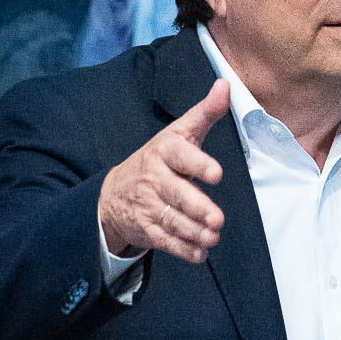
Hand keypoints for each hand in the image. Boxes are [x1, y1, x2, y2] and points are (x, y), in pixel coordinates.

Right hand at [98, 80, 230, 263]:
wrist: (115, 192)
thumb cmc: (159, 159)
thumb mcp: (178, 133)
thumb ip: (204, 113)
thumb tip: (225, 86)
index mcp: (165, 151)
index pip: (182, 156)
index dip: (198, 164)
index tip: (216, 173)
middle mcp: (155, 178)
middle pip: (176, 193)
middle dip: (197, 207)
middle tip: (217, 218)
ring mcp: (149, 204)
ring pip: (173, 219)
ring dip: (194, 231)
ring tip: (213, 236)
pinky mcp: (147, 227)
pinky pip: (165, 240)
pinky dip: (183, 249)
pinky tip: (200, 254)